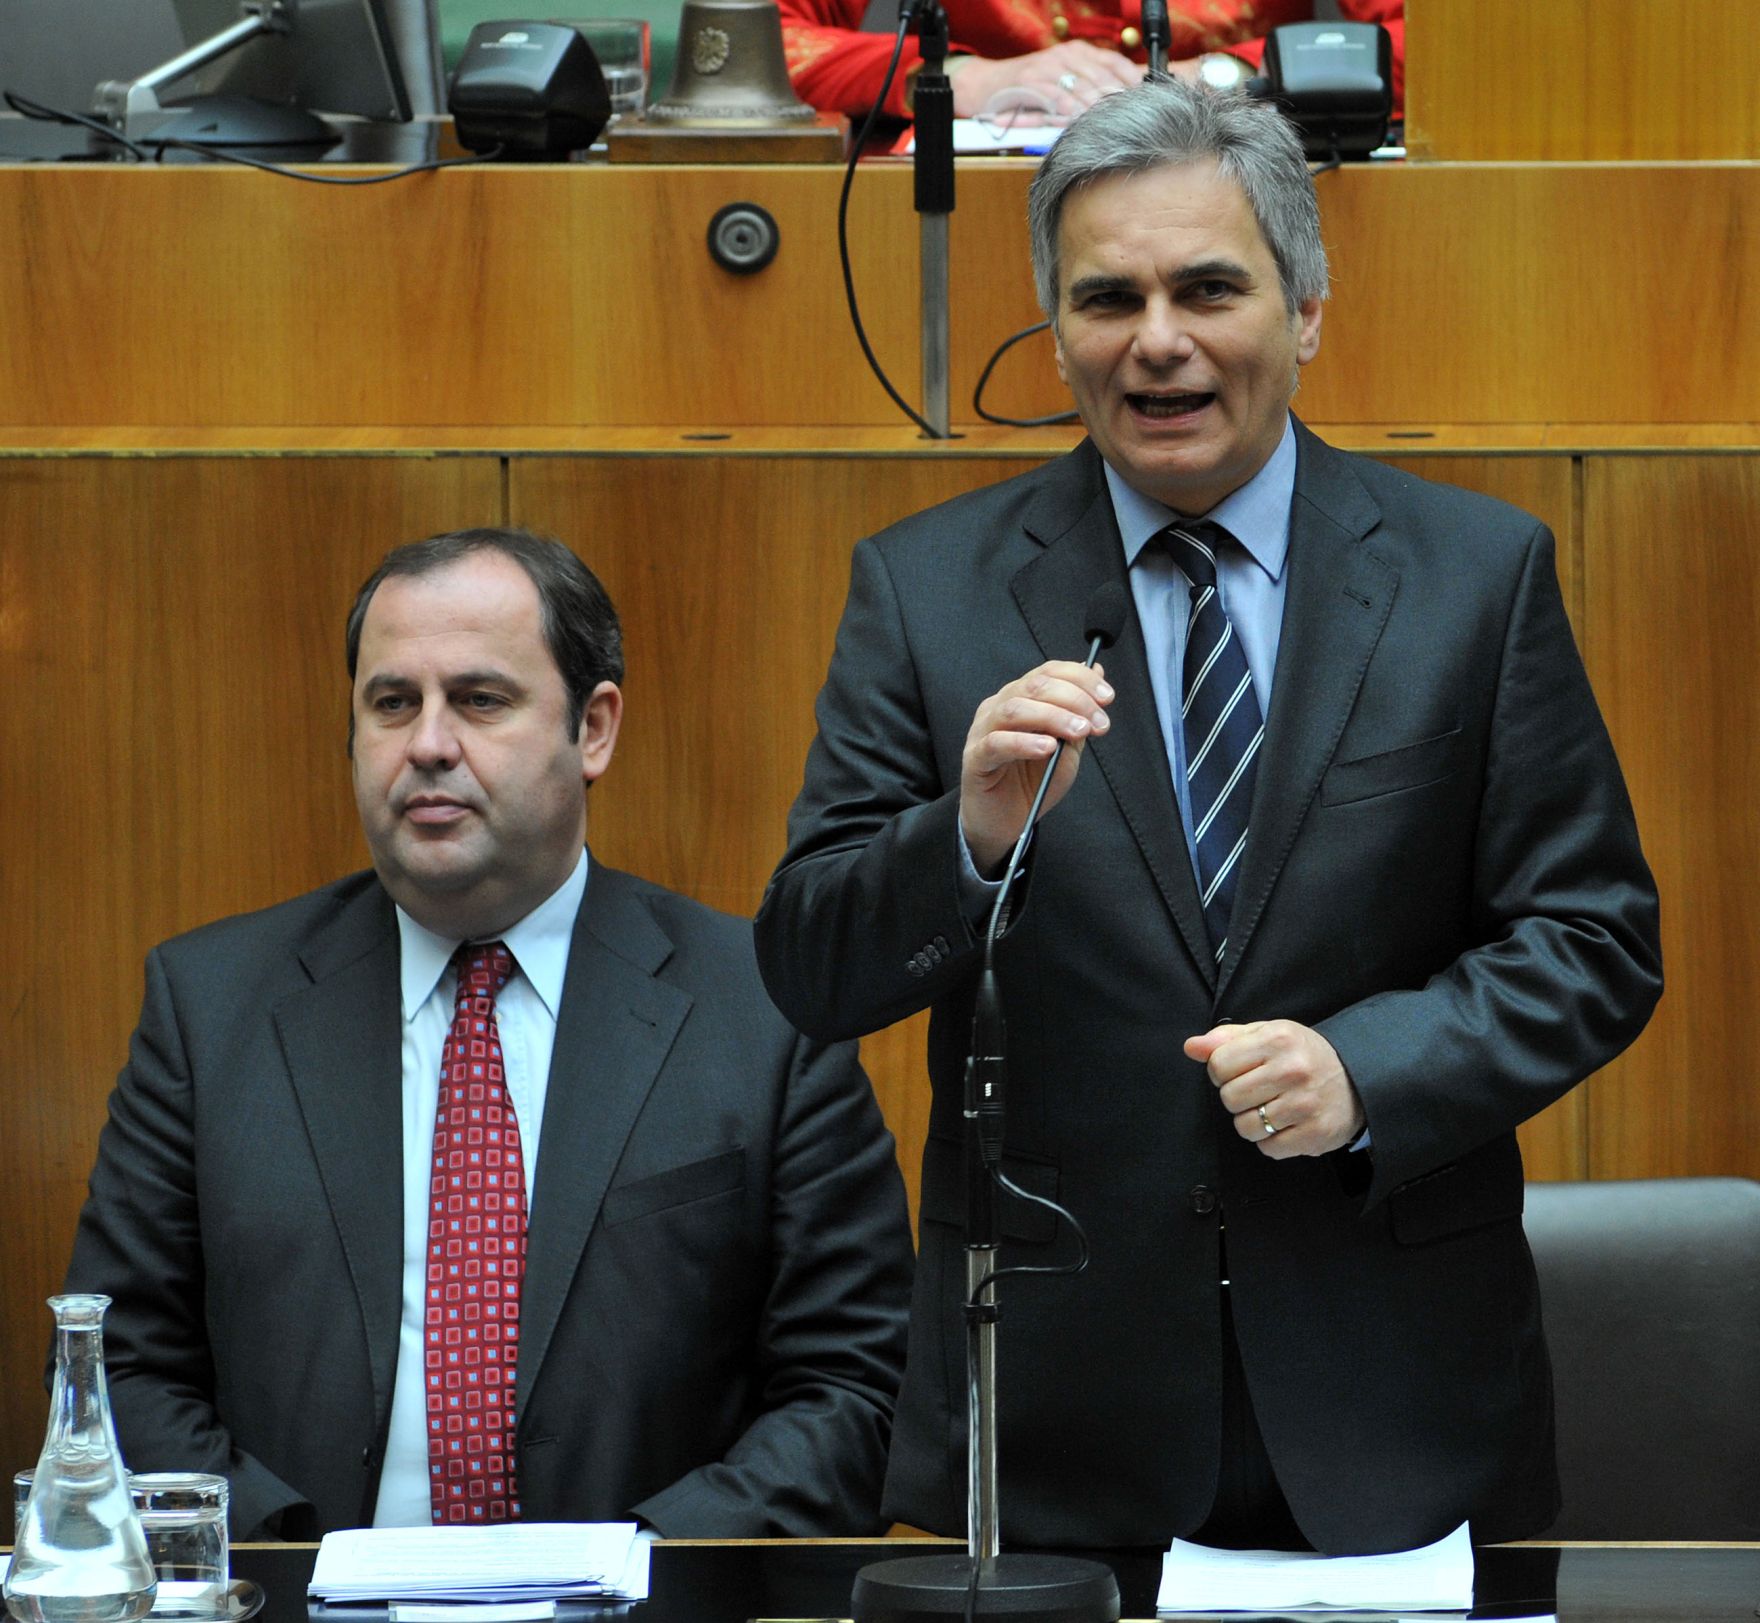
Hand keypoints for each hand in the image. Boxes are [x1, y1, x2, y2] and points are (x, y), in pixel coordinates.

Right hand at [951, 42, 1144, 123]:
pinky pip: (1055, 96)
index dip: (1133, 81)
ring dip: (1096, 107)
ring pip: (1080, 86)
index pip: (1114, 62)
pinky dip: (1068, 109)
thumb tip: (1122, 103)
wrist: (985, 86)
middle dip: (1118, 99)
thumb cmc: (1028, 89)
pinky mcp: (1030, 81)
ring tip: (1112, 123)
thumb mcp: (1062, 81)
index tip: (1149, 99)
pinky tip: (1079, 120)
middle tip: (1134, 118)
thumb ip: (1089, 88)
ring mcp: (1047, 67)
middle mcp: (1066, 55)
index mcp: (1078, 52)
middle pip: (1101, 77)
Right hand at [960, 660, 1112, 875]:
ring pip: (1015, 709)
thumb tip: (1098, 671)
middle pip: (1035, 686)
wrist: (1006, 823)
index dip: (1081, 679)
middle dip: (1075, 700)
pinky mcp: (975, 758)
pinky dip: (1024, 742)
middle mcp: (999, 707)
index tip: (1107, 698)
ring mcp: (983, 731)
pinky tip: (1047, 748)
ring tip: (1078, 732)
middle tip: (1098, 722)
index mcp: (1020, 698)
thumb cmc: (1033, 782)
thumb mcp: (1067, 746)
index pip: (1048, 672)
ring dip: (1053, 717)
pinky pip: (997, 743)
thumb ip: (1080, 713)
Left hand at [1184, 1020, 1366, 1158]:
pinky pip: (1268, 1148)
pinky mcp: (1315, 1134)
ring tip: (1272, 1108)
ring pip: (1245, 1127)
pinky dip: (1271, 1141)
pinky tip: (1286, 1124)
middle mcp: (1293, 1070)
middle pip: (1229, 1098)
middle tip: (1259, 1091)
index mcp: (1278, 1039)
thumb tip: (1191, 1047)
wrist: (1357, 1079)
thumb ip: (1225, 1040)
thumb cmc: (1302, 1055)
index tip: (1240, 1071)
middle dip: (1238, 1097)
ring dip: (1252, 1122)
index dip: (1222, 1072)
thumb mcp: (1267, 1034)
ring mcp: (1305, 1105)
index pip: (1218, 1065)